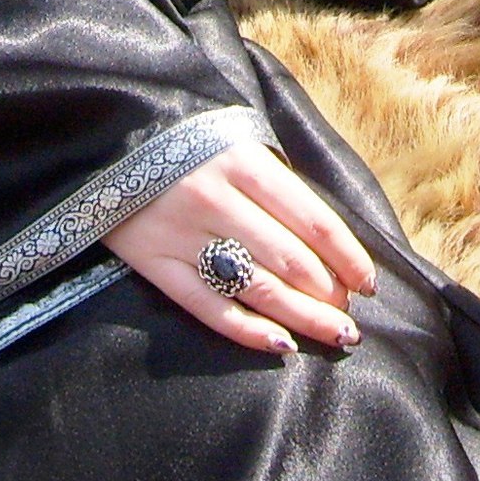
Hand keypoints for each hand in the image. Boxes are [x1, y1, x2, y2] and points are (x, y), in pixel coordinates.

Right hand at [103, 139, 375, 355]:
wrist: (111, 136)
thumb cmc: (191, 140)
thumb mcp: (239, 141)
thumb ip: (277, 184)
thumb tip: (326, 240)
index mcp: (246, 162)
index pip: (315, 220)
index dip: (349, 256)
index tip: (369, 283)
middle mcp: (217, 198)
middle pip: (291, 259)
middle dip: (329, 293)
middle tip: (350, 315)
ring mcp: (183, 234)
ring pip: (257, 288)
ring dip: (303, 317)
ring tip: (336, 335)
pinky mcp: (155, 262)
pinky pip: (209, 307)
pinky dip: (248, 330)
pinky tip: (280, 345)